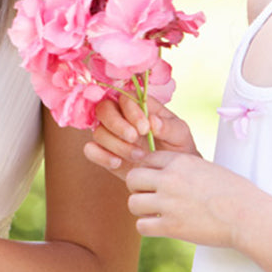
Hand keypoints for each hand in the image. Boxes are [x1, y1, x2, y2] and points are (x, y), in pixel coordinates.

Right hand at [83, 91, 199, 178]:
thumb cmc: (178, 148)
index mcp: (139, 105)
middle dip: (117, 124)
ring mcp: (111, 135)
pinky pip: (90, 150)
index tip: (145, 128)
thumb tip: (153, 121)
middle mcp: (121, 116)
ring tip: (139, 156)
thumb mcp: (181, 135)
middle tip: (134, 138)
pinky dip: (100, 156)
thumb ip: (169, 126)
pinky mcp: (105, 153)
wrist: (173, 174)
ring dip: (116, 144)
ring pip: (98, 131)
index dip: (131, 111)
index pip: (125, 97)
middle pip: (103, 109)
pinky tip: (118, 163)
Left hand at [125, 150, 258, 247]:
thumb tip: (170, 173)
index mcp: (180, 161)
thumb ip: (185, 169)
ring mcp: (168, 203)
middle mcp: (170, 179)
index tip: (154, 180)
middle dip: (137, 188)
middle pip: (132, 178)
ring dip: (141, 209)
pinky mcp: (171, 226)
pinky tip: (160, 227)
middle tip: (148, 197)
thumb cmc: (235, 193)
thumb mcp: (208, 169)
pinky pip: (141, 226)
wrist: (249, 216)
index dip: (148, 170)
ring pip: (132, 203)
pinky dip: (148, 227)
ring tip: (154, 213)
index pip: (147, 159)